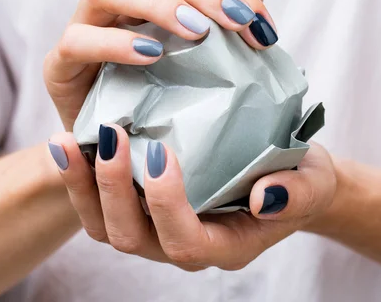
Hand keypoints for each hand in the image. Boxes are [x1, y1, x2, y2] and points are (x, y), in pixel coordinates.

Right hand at [44, 0, 275, 130]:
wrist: (121, 151)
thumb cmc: (166, 100)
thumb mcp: (210, 59)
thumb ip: (232, 8)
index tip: (261, 26)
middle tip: (237, 20)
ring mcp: (86, 26)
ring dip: (157, 3)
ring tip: (197, 31)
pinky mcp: (61, 64)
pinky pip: (78, 40)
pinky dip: (114, 43)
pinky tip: (150, 55)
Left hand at [48, 126, 335, 270]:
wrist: (282, 175)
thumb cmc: (299, 179)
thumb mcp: (312, 183)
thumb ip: (297, 194)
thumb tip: (265, 198)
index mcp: (224, 245)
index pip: (185, 242)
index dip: (168, 204)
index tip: (161, 151)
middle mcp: (181, 245)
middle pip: (132, 238)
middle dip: (115, 189)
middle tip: (112, 134)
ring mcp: (156, 229)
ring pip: (105, 226)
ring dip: (84, 185)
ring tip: (68, 140)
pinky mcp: (141, 207)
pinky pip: (99, 205)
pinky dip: (80, 177)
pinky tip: (70, 140)